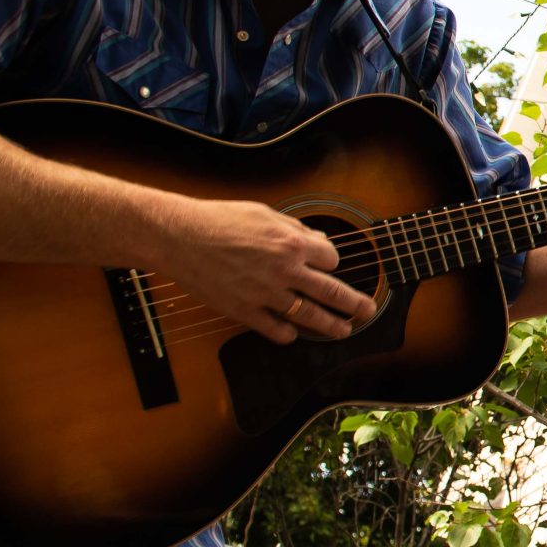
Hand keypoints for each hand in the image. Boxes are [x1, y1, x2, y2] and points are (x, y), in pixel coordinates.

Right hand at [148, 195, 375, 345]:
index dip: (331, 261)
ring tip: (344, 330)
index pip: (331, 258)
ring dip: (330, 325)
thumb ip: (295, 229)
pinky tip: (294, 333)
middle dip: (355, 304)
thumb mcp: (264, 213)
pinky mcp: (243, 310)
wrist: (178, 236)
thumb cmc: (218, 220)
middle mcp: (284, 270)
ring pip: (309, 316)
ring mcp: (265, 293)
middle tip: (368, 310)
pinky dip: (288, 334)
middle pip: (332, 292)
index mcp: (291, 243)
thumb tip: (318, 241)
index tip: (328, 264)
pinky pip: (275, 329)